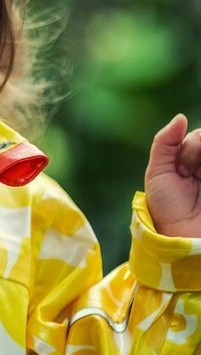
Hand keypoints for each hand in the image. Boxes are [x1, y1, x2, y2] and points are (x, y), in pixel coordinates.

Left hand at [145, 114, 200, 238]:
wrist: (183, 237)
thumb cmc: (167, 206)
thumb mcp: (158, 172)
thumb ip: (165, 142)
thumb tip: (181, 116)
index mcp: (191, 162)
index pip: (199, 138)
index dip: (191, 147)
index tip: (182, 169)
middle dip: (197, 150)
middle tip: (188, 172)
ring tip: (195, 177)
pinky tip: (199, 177)